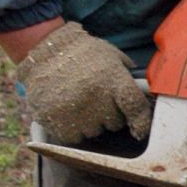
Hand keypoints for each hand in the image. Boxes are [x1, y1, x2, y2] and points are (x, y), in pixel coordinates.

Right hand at [19, 21, 151, 143]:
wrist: (44, 49)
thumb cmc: (82, 52)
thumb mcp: (111, 55)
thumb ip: (127, 74)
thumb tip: (142, 90)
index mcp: (113, 81)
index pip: (135, 109)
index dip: (141, 122)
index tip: (140, 130)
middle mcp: (97, 99)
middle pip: (115, 124)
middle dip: (110, 114)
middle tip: (97, 98)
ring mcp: (76, 113)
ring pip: (94, 132)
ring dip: (90, 122)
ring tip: (79, 101)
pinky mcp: (57, 122)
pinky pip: (74, 137)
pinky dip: (72, 128)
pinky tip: (67, 110)